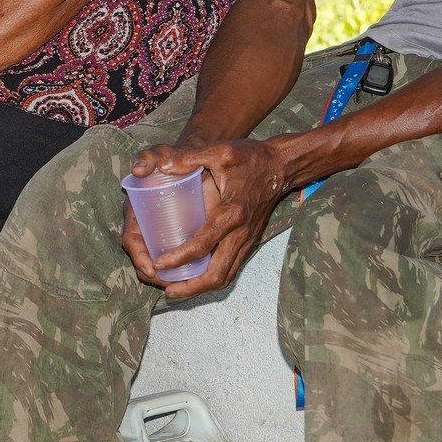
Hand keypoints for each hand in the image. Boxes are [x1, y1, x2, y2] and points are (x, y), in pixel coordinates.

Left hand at [121, 136, 292, 298]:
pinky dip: (214, 278)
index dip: (179, 257)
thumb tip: (162, 166)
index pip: (203, 244)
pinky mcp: (250, 241)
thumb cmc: (251, 157)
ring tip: (178, 289)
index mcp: (232, 212)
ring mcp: (247, 240)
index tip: (159, 263)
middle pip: (217, 273)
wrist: (282, 165)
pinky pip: (231, 268)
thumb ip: (190, 158)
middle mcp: (241, 232)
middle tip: (167, 290)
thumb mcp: (221, 151)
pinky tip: (197, 277)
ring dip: (202, 287)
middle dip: (191, 287)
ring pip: (226, 276)